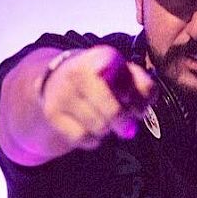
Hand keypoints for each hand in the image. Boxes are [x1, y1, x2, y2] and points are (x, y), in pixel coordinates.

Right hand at [41, 45, 155, 150]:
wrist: (58, 80)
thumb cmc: (101, 80)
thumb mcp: (125, 74)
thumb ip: (144, 86)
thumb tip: (144, 104)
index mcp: (103, 58)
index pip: (129, 82)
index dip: (136, 100)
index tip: (135, 105)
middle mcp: (79, 71)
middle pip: (114, 111)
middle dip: (124, 122)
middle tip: (127, 126)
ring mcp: (64, 93)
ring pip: (99, 127)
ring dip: (107, 130)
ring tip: (105, 122)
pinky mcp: (52, 113)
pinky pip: (83, 137)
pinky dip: (92, 140)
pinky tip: (91, 130)